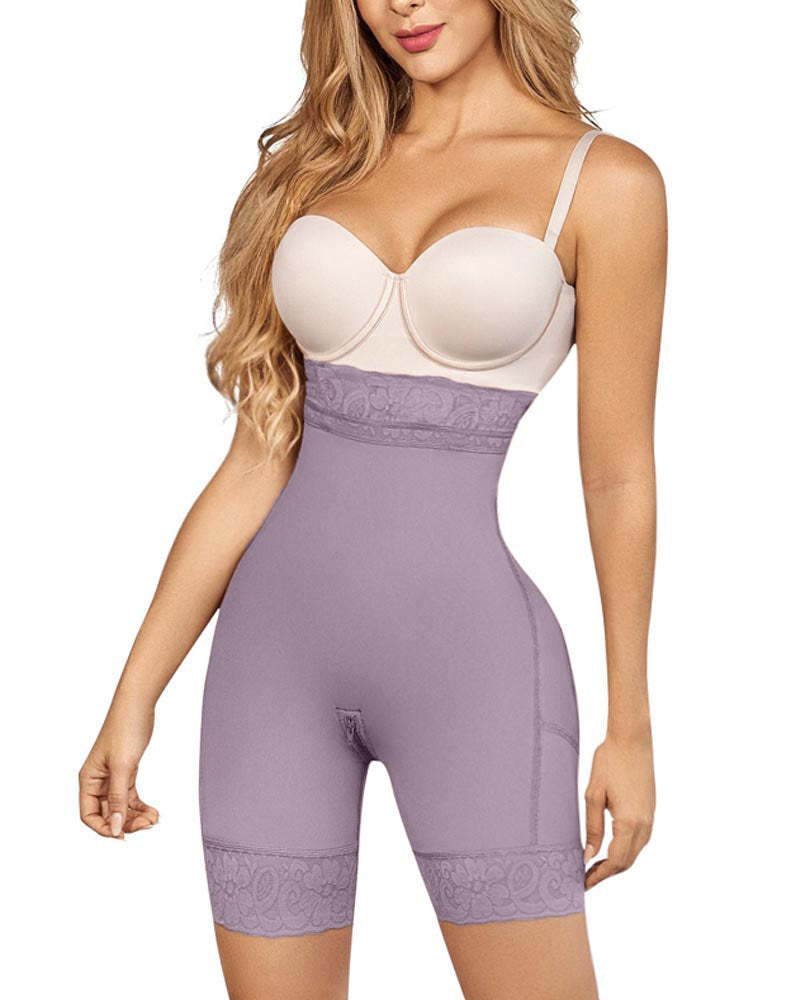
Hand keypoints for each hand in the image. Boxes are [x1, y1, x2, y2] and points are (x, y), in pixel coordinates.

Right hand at [79, 699, 158, 838]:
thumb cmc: (125, 728)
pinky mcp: (126, 772)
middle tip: (146, 825)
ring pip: (120, 806)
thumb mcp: (123, 767)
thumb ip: (117, 799)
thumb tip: (114, 827)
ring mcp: (112, 777)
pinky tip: (152, 811)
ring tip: (153, 819)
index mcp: (88, 779)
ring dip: (135, 816)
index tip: (122, 836)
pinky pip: (129, 796)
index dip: (103, 828)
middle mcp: (97, 781)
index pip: (89, 815)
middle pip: (107, 813)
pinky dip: (140, 805)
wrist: (138, 706)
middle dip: (125, 822)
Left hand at [583, 731, 654, 888]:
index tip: (583, 883)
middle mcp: (645, 825)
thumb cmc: (609, 762)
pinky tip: (608, 848)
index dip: (599, 876)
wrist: (632, 740)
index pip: (616, 861)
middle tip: (584, 877)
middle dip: (606, 873)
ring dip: (616, 863)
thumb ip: (592, 828)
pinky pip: (638, 840)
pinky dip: (624, 850)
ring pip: (634, 853)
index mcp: (630, 822)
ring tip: (593, 867)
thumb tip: (589, 856)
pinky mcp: (650, 812)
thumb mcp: (593, 794)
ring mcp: (650, 819)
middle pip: (627, 862)